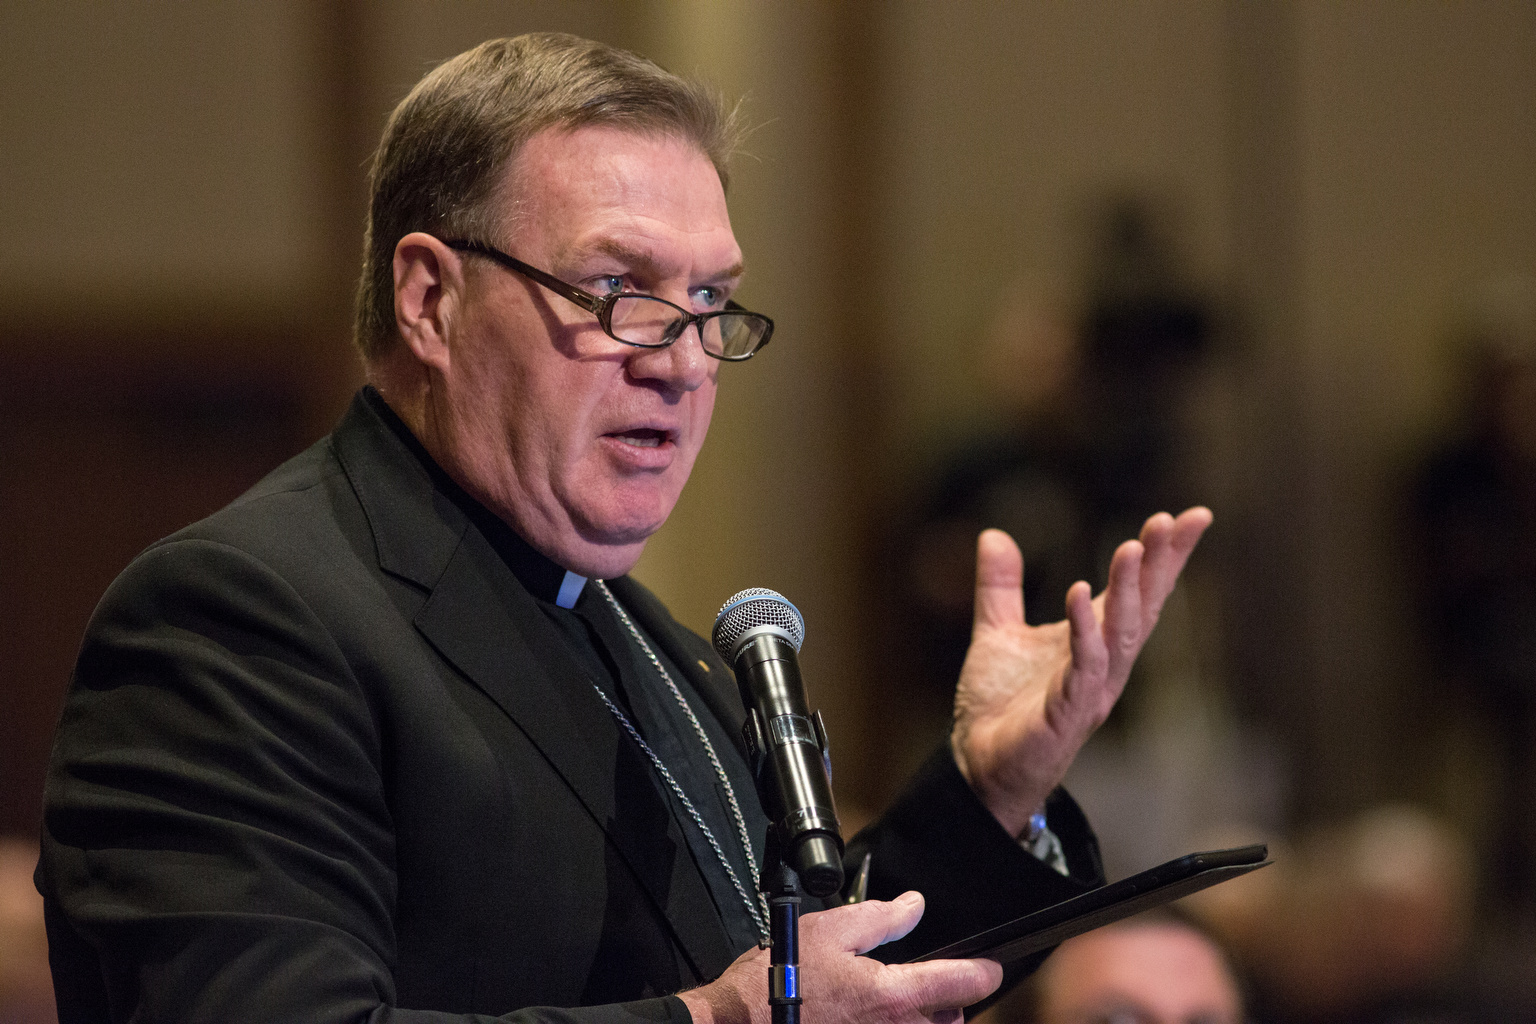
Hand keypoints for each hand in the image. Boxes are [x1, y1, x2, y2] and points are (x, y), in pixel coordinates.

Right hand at [677, 892, 1000, 1023]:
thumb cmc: (780, 981)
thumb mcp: (831, 931)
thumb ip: (882, 918)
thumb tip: (914, 906)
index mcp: (895, 995)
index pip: (965, 984)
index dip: (984, 970)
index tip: (991, 965)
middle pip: (951, 1020)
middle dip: (947, 1001)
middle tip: (926, 982)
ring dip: (924, 1021)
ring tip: (893, 1003)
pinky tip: (870, 1015)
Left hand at [951, 507, 1212, 836]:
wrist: (977, 765)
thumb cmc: (1000, 706)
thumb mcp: (997, 632)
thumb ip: (1000, 586)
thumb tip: (993, 534)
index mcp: (1094, 640)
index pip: (1139, 592)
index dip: (1165, 556)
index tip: (1191, 516)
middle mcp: (1104, 663)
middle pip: (1143, 607)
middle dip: (1159, 564)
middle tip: (1170, 521)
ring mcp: (1091, 689)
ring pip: (1121, 634)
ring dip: (1129, 590)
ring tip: (1131, 546)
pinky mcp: (1067, 711)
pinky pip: (1083, 666)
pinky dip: (1084, 629)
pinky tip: (1080, 593)